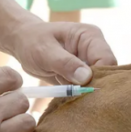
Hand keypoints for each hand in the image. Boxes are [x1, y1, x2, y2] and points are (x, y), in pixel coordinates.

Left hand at [2, 21, 116, 84]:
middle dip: (93, 86)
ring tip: (67, 92)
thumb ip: (65, 63)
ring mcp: (91, 61)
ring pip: (99, 82)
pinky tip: (67, 93)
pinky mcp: (85, 73)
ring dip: (85, 91)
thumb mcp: (44, 51)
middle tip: (75, 95)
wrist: (23, 43)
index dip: (98, 77)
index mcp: (91, 36)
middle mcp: (96, 48)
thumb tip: (86, 78)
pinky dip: (80, 93)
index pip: (107, 60)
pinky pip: (89, 87)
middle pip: (107, 73)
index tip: (82, 89)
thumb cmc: (32, 42)